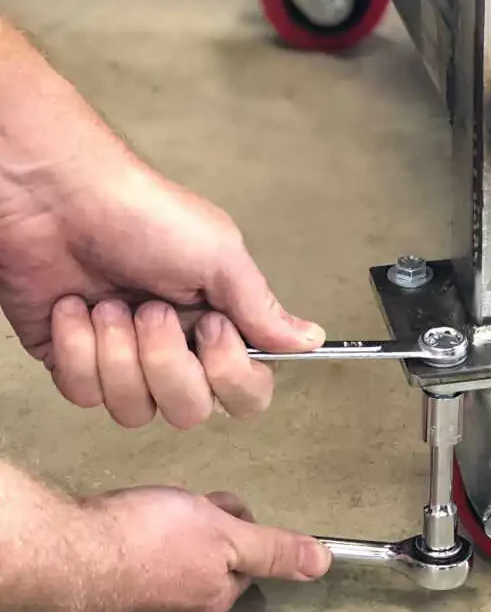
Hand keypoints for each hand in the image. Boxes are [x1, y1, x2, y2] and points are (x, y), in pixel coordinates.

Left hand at [0, 36, 323, 426]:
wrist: (58, 199)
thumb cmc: (142, 213)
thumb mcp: (219, 255)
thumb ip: (262, 309)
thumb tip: (311, 338)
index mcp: (219, 323)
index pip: (246, 392)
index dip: (230, 375)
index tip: (211, 327)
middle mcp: (176, 348)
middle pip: (189, 412)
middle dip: (166, 362)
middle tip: (151, 309)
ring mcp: (123, 359)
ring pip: (134, 410)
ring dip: (118, 353)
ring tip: (110, 302)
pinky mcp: (73, 361)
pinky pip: (83, 394)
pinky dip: (78, 348)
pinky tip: (74, 307)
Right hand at [78, 487, 332, 611]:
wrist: (74, 552)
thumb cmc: (147, 541)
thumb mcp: (227, 536)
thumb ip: (273, 549)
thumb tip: (321, 563)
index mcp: (217, 600)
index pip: (248, 556)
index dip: (236, 522)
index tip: (215, 508)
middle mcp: (185, 611)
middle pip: (215, 555)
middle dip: (204, 524)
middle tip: (180, 509)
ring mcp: (148, 605)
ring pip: (180, 553)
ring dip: (173, 526)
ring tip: (152, 513)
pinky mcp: (116, 590)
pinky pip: (144, 556)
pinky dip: (141, 536)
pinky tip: (129, 524)